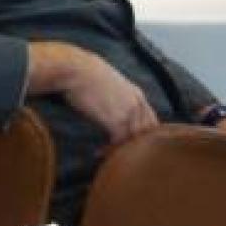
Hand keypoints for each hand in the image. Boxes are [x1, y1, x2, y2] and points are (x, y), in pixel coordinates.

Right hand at [29, 42, 158, 144]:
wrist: (74, 69)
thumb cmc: (83, 72)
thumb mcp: (108, 82)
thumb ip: (116, 95)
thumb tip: (107, 102)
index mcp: (137, 94)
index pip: (151, 121)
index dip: (142, 135)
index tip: (129, 144)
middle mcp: (138, 104)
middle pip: (147, 134)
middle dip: (135, 147)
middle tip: (119, 156)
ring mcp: (129, 113)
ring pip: (134, 142)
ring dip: (121, 151)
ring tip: (106, 156)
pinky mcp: (117, 122)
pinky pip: (119, 144)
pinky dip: (108, 151)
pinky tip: (97, 153)